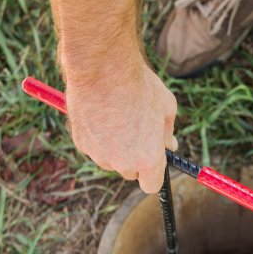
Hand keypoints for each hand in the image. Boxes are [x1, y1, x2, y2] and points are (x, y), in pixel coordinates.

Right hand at [64, 59, 177, 192]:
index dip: (154, 174)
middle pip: (130, 173)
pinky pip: (95, 147)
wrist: (102, 68)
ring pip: (111, 160)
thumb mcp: (166, 107)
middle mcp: (123, 163)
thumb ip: (168, 132)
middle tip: (138, 132)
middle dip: (136, 159)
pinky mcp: (82, 144)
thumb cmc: (139, 86)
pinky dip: (99, 137)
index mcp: (148, 159)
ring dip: (116, 147)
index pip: (151, 186)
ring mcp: (100, 155)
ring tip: (120, 117)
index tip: (155, 161)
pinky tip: (103, 114)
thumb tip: (170, 146)